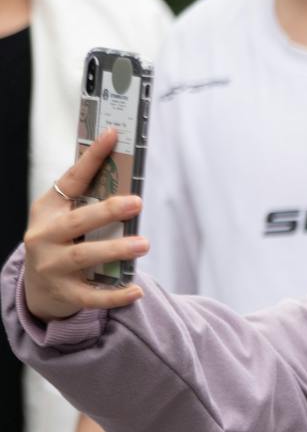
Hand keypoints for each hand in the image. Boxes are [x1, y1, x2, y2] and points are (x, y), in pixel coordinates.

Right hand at [22, 129, 146, 321]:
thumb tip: (123, 164)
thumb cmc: (60, 241)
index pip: (71, 180)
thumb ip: (86, 197)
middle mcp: (44, 237)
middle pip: (78, 222)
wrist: (38, 289)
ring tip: (143, 244)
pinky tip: (136, 290)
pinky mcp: (65, 293)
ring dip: (116, 250)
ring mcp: (52, 267)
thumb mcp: (63, 216)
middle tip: (137, 202)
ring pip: (85, 256)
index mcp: (47, 211)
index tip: (112, 136)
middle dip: (108, 211)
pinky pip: (92, 296)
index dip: (91, 158)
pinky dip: (115, 294)